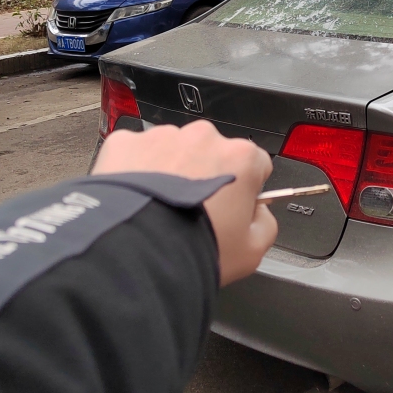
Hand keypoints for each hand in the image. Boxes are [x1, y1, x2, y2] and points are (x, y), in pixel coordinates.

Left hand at [92, 120, 276, 285]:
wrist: (136, 255)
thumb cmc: (191, 250)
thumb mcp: (251, 251)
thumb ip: (265, 224)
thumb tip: (259, 214)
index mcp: (240, 157)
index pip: (255, 163)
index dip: (244, 188)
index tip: (232, 207)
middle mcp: (203, 138)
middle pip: (211, 152)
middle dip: (205, 176)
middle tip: (191, 212)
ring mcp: (163, 137)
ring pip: (173, 150)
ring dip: (170, 172)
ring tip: (159, 209)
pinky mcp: (127, 143)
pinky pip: (136, 152)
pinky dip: (136, 170)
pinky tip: (138, 200)